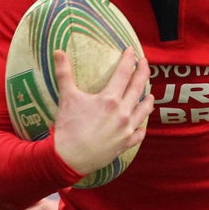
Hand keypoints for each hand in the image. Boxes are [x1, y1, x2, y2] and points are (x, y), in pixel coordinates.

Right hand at [51, 47, 153, 176]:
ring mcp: (126, 129)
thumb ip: (64, 73)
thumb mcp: (66, 98)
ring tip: (150, 94)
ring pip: (143, 111)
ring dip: (148, 100)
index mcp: (109, 99)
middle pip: (137, 88)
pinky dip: (142, 127)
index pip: (124, 74)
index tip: (131, 50)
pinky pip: (139, 134)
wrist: (70, 158)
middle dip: (143, 73)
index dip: (129, 60)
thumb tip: (58, 52)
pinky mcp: (125, 144)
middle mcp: (122, 112)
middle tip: (145, 63)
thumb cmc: (68, 128)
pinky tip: (142, 124)